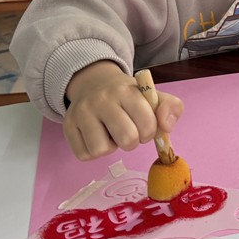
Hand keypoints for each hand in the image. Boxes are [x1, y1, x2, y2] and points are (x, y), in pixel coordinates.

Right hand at [63, 61, 182, 160]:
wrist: (93, 83)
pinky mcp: (67, 126)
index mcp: (127, 91)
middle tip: (128, 132)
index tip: (144, 126)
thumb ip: (171, 107)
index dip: (150, 132)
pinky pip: (84, 155)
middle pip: (126, 139)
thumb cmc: (127, 96)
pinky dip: (93, 151)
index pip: (147, 124)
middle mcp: (102, 99)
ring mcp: (81, 112)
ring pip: (101, 150)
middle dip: (132, 142)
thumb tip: (166, 127)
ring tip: (110, 133)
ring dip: (110, 147)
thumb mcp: (152, 96)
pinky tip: (96, 136)